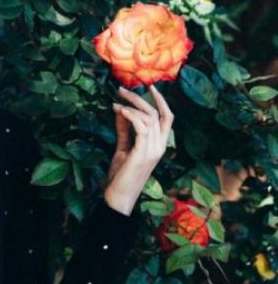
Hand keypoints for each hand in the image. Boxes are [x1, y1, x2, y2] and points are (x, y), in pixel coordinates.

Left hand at [104, 83, 173, 214]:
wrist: (118, 196)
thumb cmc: (121, 175)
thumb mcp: (124, 147)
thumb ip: (124, 130)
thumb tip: (121, 109)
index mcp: (159, 145)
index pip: (167, 117)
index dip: (161, 101)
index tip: (149, 87)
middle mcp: (160, 146)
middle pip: (158, 113)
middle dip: (140, 98)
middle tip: (122, 89)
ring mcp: (154, 150)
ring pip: (149, 117)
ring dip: (132, 105)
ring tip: (117, 99)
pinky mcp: (143, 153)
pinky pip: (141, 127)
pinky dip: (130, 115)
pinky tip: (119, 110)